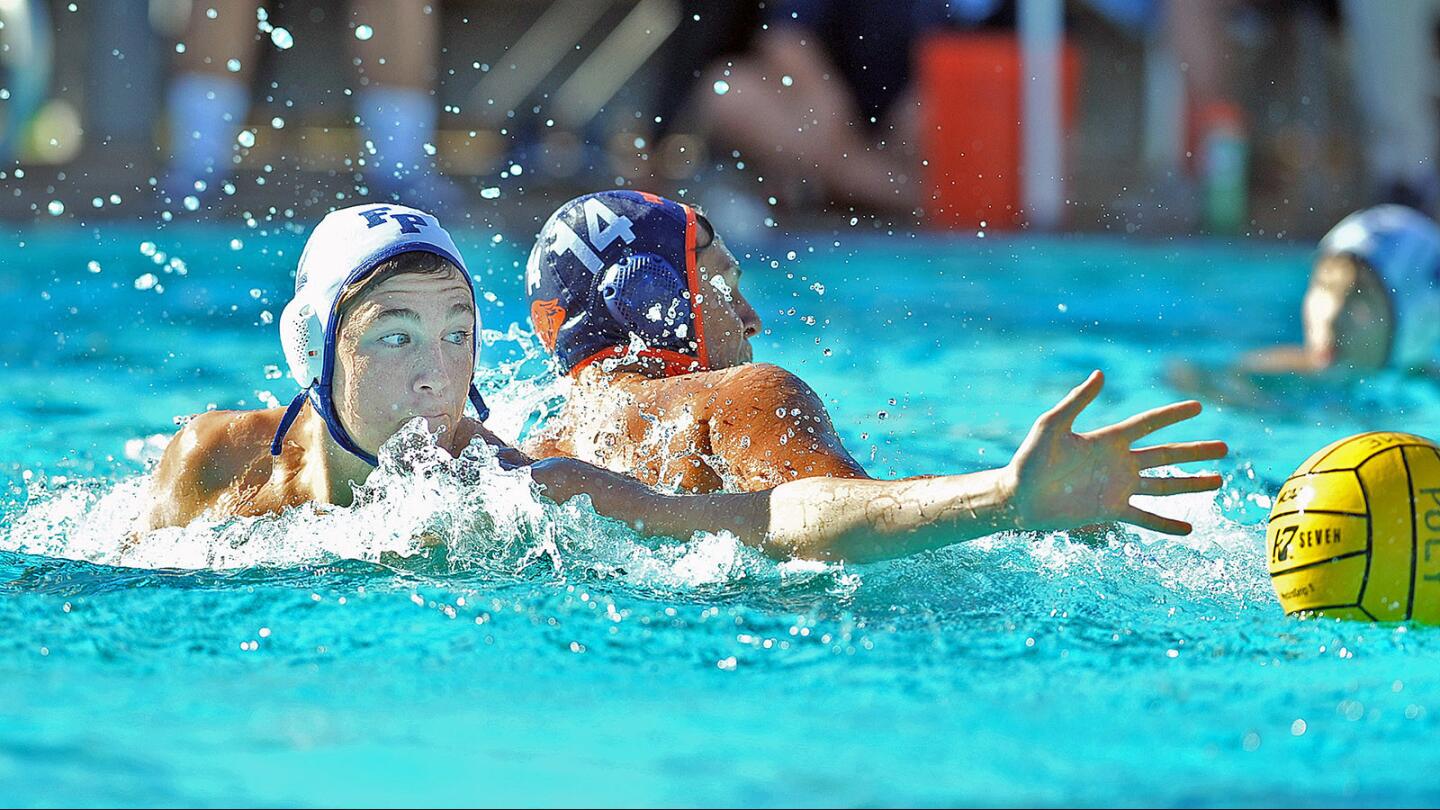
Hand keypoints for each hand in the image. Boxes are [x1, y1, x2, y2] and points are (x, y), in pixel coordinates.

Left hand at [1004, 370, 1227, 534]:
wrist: (1019, 498)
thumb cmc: (1030, 460)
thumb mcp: (1052, 426)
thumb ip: (1077, 402)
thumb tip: (1100, 374)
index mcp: (1108, 440)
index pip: (1148, 424)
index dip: (1173, 415)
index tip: (1198, 407)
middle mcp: (1118, 462)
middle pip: (1166, 455)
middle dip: (1195, 452)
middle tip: (1224, 448)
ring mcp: (1117, 488)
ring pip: (1163, 486)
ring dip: (1191, 485)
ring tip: (1218, 481)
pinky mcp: (1110, 511)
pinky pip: (1144, 518)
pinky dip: (1166, 525)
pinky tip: (1189, 530)